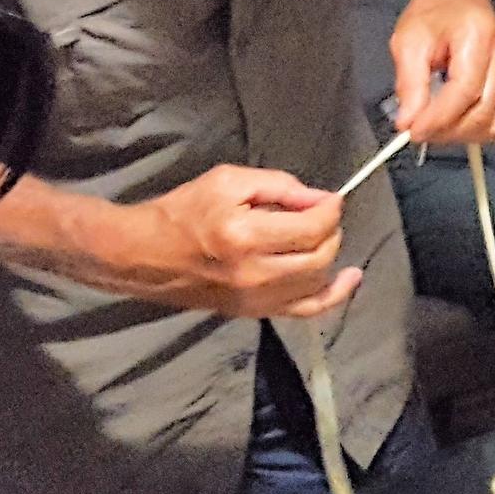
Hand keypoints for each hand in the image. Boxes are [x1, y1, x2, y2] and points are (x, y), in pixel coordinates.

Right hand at [137, 164, 359, 319]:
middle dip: (332, 231)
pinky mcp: (253, 312)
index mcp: (246, 235)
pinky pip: (304, 310)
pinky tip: (350, 279)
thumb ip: (278, 186)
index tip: (333, 198)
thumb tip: (319, 199)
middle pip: (320, 256)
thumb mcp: (227, 181)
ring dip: (331, 256)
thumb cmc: (183, 211)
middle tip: (323, 214)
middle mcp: (255, 273)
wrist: (145, 254)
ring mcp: (255, 299)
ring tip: (325, 237)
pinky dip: (332, 296)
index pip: (312, 227)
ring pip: (317, 282)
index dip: (331, 209)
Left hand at [388, 0, 494, 148]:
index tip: (413, 131)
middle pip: (481, 112)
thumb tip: (408, 121)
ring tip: (434, 126)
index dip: (438, 118)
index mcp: (478, 36)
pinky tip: (452, 120)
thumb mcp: (408, 40)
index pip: (465, 91)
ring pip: (492, 122)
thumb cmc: (434, 11)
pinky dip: (473, 127)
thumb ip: (409, 83)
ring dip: (460, 133)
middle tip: (417, 131)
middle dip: (447, 130)